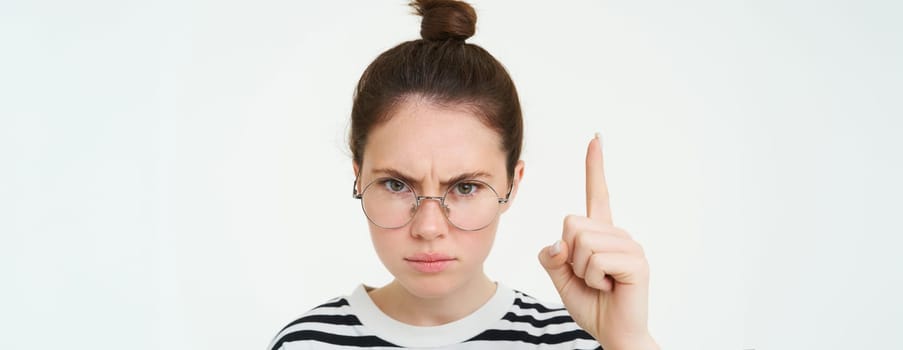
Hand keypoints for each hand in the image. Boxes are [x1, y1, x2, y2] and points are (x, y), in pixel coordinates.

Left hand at [538, 134, 658, 349]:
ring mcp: (629, 245)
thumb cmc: (591, 304)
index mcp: (600, 233)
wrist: (613, 333)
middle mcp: (617, 233)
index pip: (596, 193)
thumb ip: (551, 256)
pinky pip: (595, 260)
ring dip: (581, 272)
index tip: (595, 138)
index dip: (595, 166)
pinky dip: (593, 279)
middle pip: (571, 224)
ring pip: (581, 243)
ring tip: (601, 284)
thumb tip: (558, 243)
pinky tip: (610, 287)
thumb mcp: (561, 277)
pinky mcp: (636, 262)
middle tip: (590, 277)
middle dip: (569, 257)